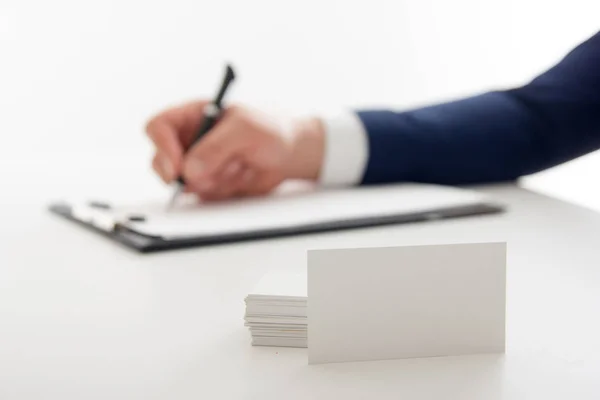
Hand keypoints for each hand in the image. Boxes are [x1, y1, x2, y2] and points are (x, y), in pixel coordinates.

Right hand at [146, 101, 324, 200]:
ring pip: (183, 182)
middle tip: (204, 180)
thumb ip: (217, 146)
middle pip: (161, 161)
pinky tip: (240, 176)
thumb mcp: (246, 129)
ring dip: (210, 181)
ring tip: (238, 166)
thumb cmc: (271, 129)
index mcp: (193, 115)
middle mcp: (190, 140)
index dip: (162, 146)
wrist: (290, 152)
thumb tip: (189, 170)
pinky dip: (220, 191)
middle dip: (180, 175)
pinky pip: (201, 195)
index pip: (159, 127)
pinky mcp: (209, 183)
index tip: (178, 166)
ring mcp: (197, 164)